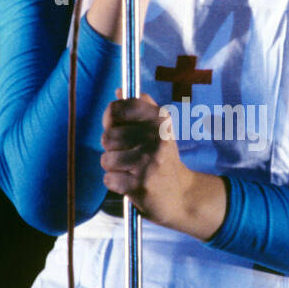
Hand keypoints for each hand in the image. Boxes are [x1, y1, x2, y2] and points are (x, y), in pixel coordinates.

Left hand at [101, 92, 227, 240]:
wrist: (182, 195)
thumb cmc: (163, 159)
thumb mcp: (159, 129)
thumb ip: (140, 108)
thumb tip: (119, 91)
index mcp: (159, 119)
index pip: (116, 109)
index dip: (111, 120)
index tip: (119, 128)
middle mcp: (155, 137)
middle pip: (107, 137)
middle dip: (113, 149)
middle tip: (131, 156)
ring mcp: (148, 161)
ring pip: (106, 159)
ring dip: (114, 168)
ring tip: (132, 170)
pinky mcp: (140, 184)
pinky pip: (109, 179)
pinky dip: (116, 184)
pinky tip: (132, 184)